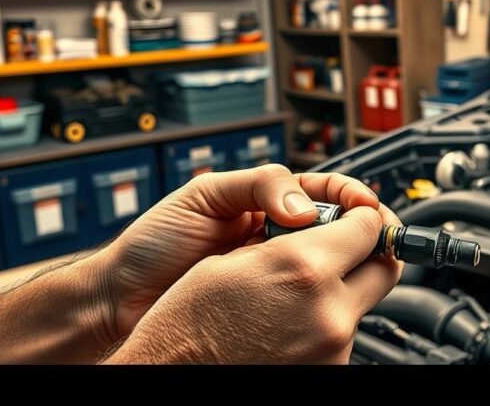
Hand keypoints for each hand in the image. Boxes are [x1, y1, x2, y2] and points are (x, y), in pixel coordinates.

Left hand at [92, 164, 383, 344]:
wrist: (122, 297)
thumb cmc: (153, 243)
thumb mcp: (205, 194)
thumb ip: (258, 186)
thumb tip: (305, 206)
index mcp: (268, 199)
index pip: (327, 190)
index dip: (352, 195)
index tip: (366, 206)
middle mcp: (278, 233)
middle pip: (338, 227)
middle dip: (358, 227)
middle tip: (367, 236)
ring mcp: (276, 270)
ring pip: (329, 262)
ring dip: (338, 259)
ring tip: (337, 261)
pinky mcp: (270, 303)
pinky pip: (306, 294)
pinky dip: (317, 291)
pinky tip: (313, 289)